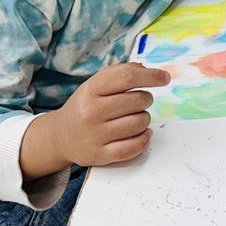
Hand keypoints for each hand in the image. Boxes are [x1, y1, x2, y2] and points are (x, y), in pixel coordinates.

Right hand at [49, 63, 169, 167]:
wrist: (60, 136)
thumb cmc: (86, 105)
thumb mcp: (96, 83)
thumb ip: (122, 72)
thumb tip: (148, 70)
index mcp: (91, 89)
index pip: (128, 77)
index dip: (152, 76)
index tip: (165, 78)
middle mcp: (91, 112)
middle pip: (138, 100)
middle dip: (145, 99)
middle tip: (139, 102)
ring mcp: (94, 135)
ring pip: (139, 123)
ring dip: (144, 119)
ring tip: (135, 118)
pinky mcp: (99, 155)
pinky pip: (133, 147)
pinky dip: (143, 139)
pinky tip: (142, 133)